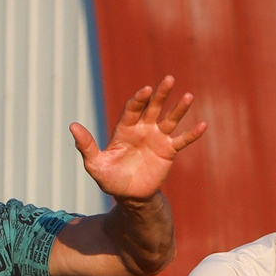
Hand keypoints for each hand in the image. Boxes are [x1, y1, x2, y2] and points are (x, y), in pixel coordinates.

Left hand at [70, 75, 207, 201]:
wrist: (130, 196)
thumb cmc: (110, 178)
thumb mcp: (95, 164)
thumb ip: (86, 146)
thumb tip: (72, 126)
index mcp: (125, 129)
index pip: (133, 109)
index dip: (139, 99)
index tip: (146, 90)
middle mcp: (143, 129)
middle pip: (153, 108)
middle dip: (161, 94)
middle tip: (168, 80)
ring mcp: (157, 139)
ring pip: (170, 120)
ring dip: (179, 109)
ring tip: (189, 96)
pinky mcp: (168, 151)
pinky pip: (182, 141)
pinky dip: (192, 134)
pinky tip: (203, 125)